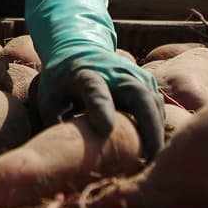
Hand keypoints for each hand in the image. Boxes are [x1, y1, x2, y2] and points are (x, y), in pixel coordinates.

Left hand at [37, 50, 164, 159]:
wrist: (79, 47)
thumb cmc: (61, 80)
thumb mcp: (49, 96)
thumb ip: (55, 122)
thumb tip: (64, 155)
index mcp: (85, 74)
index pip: (95, 90)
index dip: (101, 108)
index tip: (106, 129)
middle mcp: (115, 72)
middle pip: (139, 96)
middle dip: (149, 126)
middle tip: (153, 157)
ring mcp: (135, 75)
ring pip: (153, 103)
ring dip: (157, 131)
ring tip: (155, 160)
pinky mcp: (147, 81)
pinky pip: (156, 106)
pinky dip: (158, 127)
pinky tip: (154, 149)